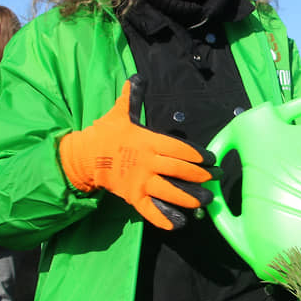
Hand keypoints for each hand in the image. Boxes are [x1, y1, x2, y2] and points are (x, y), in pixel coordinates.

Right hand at [58, 75, 217, 229]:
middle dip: (200, 175)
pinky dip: (164, 218)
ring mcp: (140, 181)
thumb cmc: (106, 134)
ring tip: (206, 201)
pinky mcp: (132, 197)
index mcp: (148, 142)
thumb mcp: (120, 113)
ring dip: (189, 197)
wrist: (84, 156)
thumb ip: (132, 97)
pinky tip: (179, 224)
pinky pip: (150, 210)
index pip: (178, 148)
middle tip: (216, 179)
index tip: (211, 158)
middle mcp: (147, 162)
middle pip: (179, 170)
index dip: (197, 154)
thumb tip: (136, 77)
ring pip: (169, 191)